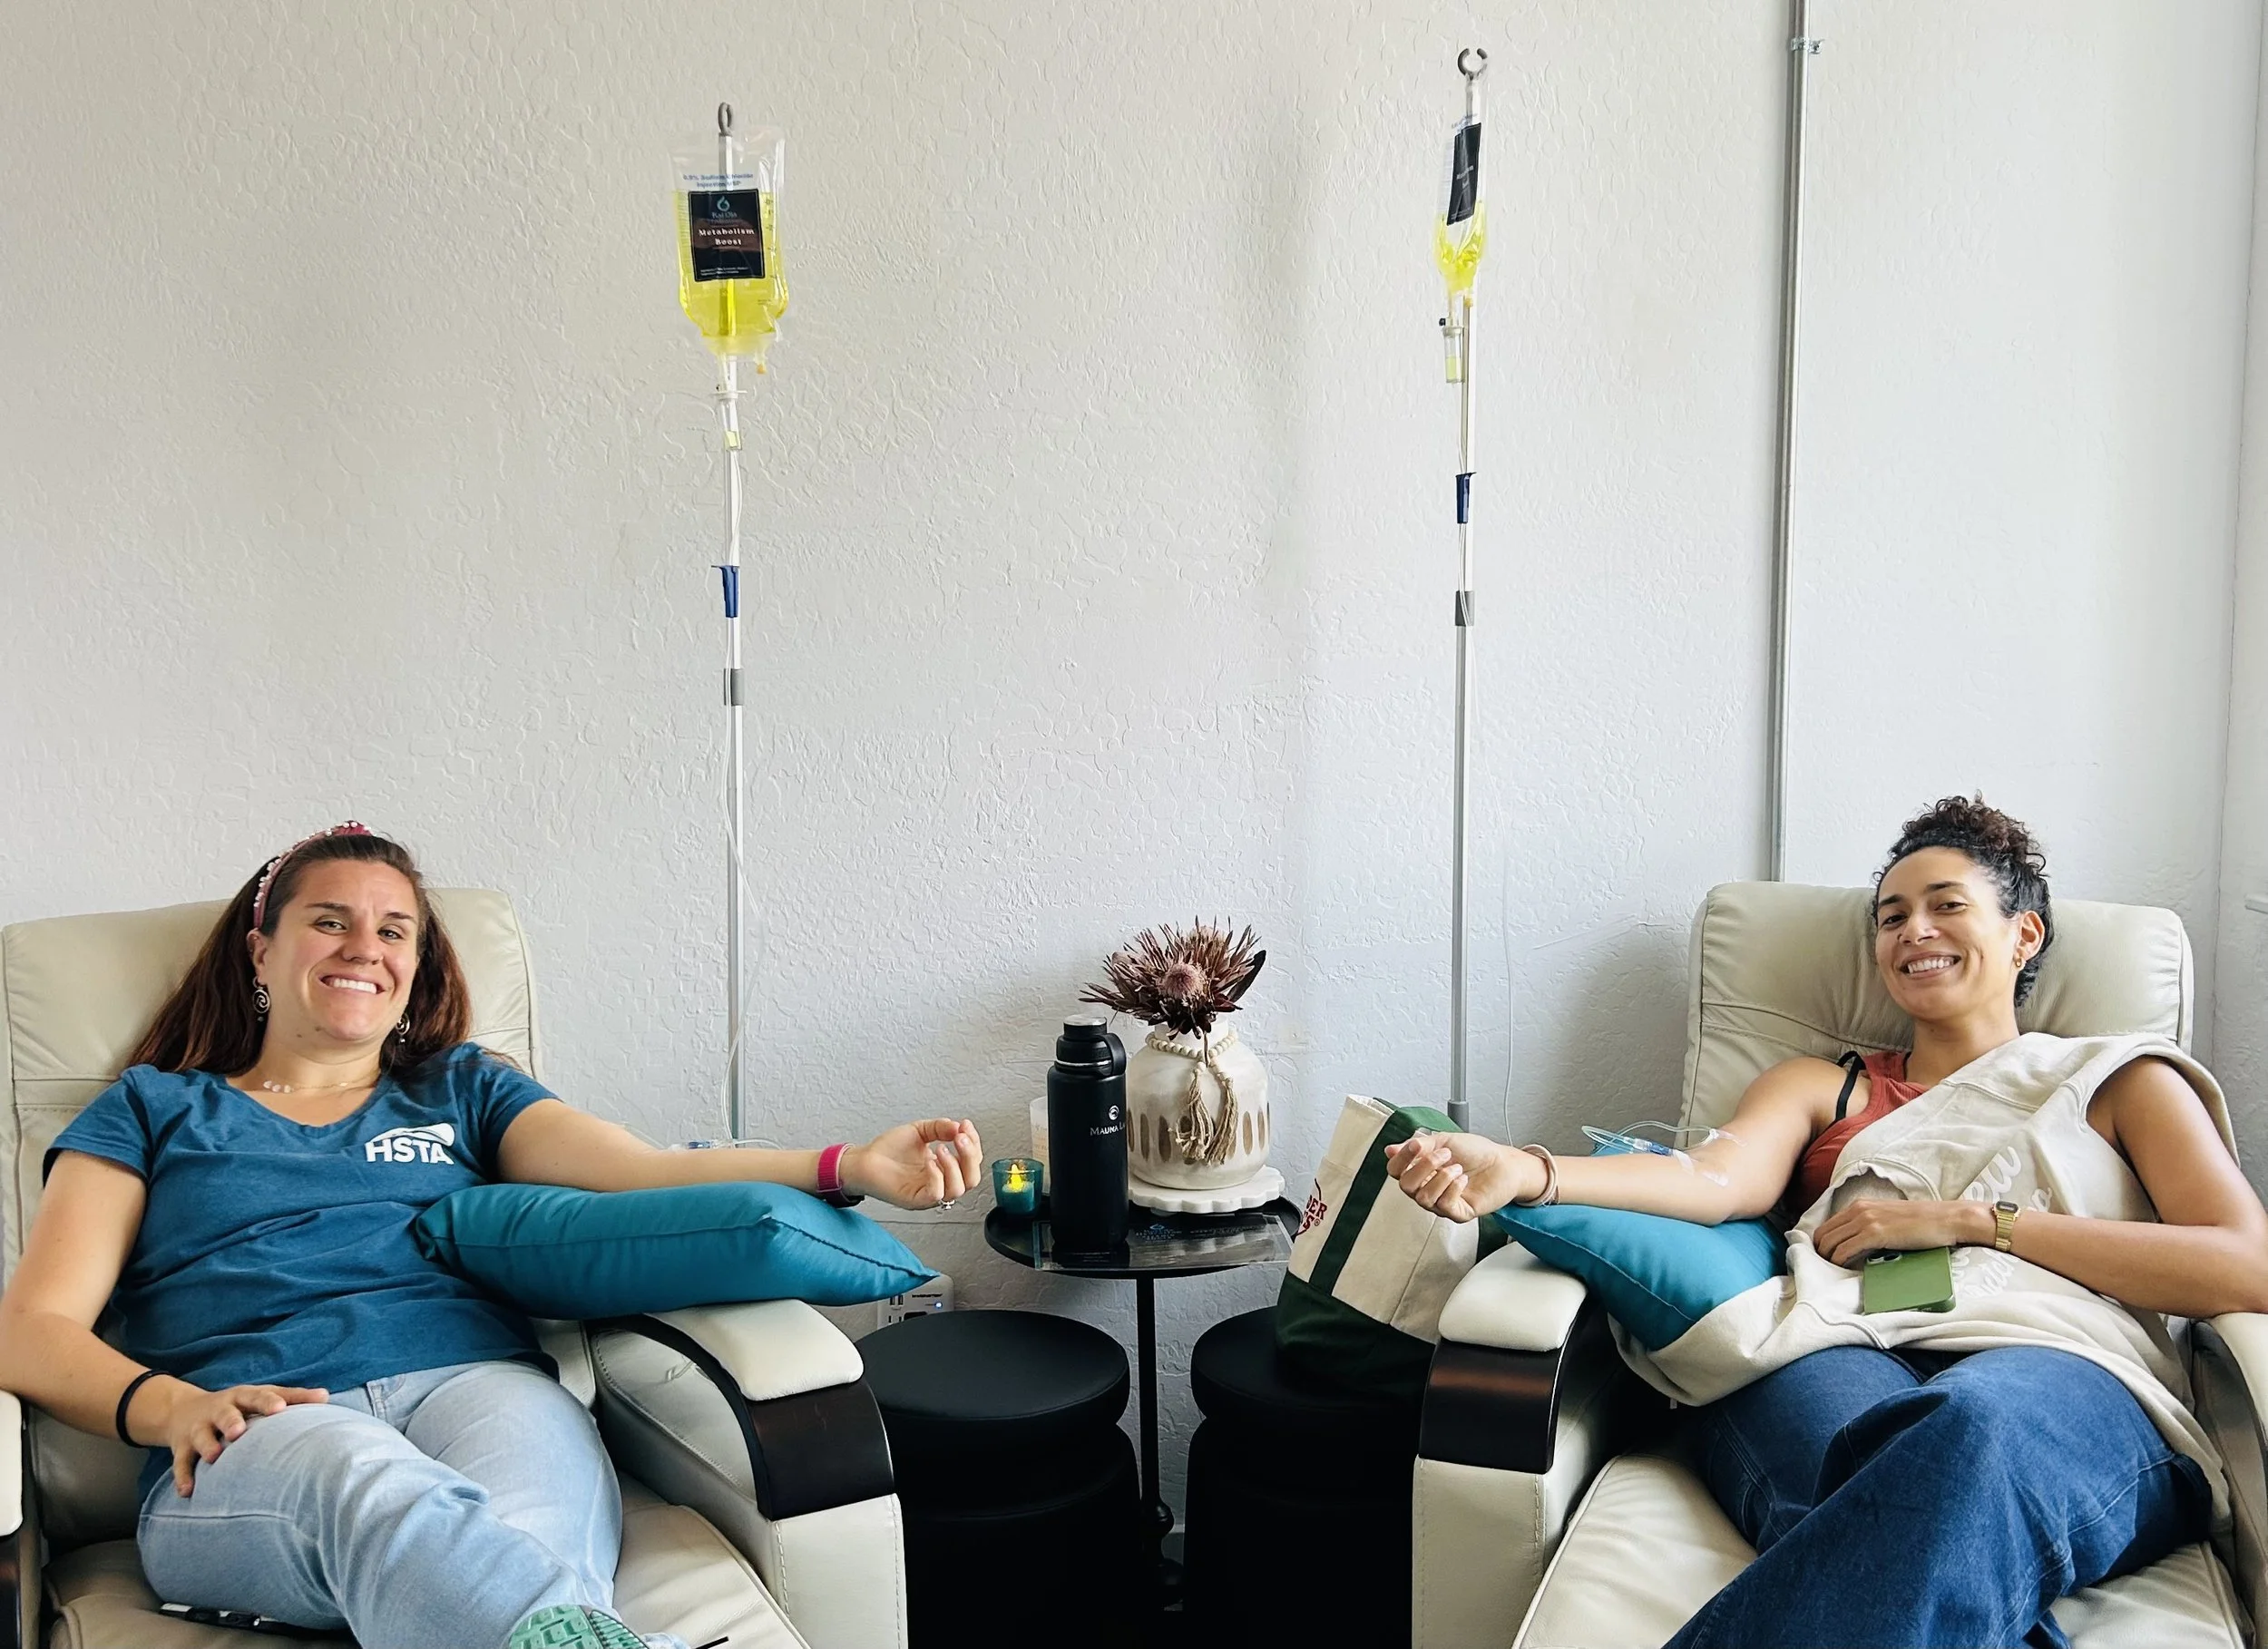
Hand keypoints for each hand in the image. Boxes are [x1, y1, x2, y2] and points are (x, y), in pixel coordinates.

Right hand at [141, 1377, 329, 1496]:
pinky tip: (188, 1492)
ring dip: (207, 1446)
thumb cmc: (239, 1405)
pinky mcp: (182, 1447)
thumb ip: (292, 1398)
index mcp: (242, 1397)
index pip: (257, 1396)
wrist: (182, 1410)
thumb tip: (325, 1396)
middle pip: (225, 1413)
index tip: (280, 1409)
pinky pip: (181, 1463)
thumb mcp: (261, 1396)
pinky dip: (184, 1477)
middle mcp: (219, 1410)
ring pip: (201, 1436)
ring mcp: (198, 1429)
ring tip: (214, 1457)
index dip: (268, 1402)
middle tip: (238, 1432)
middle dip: (231, 1421)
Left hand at [846, 1118, 983, 1210]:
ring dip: (955, 1166)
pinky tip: (930, 1160)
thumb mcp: (919, 1131)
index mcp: (944, 1170)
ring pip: (958, 1190)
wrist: (862, 1161)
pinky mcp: (914, 1200)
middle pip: (972, 1180)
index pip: (972, 1163)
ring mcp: (928, 1194)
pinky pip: (936, 1194)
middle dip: (970, 1156)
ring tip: (942, 1147)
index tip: (965, 1125)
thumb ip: (940, 1128)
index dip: (974, 1143)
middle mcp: (939, 1183)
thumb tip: (959, 1127)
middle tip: (960, 1137)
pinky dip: (937, 1176)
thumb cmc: (887, 1150)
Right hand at [1384, 1133, 1542, 1222]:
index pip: (1396, 1170)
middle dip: (1424, 1166)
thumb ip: (1419, 1145)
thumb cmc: (1476, 1152)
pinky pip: (1443, 1206)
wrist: (1504, 1164)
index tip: (1417, 1145)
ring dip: (1441, 1177)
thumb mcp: (1444, 1140)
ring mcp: (1442, 1203)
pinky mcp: (1458, 1213)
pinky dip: (1453, 1188)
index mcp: (1421, 1171)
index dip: (1402, 1158)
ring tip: (1457, 1167)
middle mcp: (1428, 1188)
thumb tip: (1390, 1150)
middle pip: (1405, 1186)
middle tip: (1444, 1154)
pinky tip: (1463, 1179)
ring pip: (1423, 1198)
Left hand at [1812, 1198, 1992, 1267]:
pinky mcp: (1875, 1233)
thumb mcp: (1889, 1218)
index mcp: (1860, 1205)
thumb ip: (1871, 1226)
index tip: (1824, 1259)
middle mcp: (1858, 1209)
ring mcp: (1865, 1220)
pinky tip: (1845, 1270)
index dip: (1821, 1244)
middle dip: (1820, 1253)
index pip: (1827, 1226)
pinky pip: (1845, 1250)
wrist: (1948, 1219)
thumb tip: (1858, 1245)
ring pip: (1830, 1243)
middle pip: (1823, 1235)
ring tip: (1834, 1274)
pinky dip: (1840, 1262)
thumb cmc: (1923, 1222)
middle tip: (1825, 1270)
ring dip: (1828, 1260)